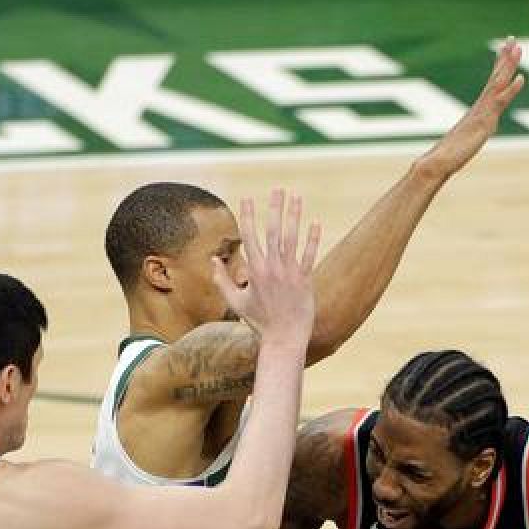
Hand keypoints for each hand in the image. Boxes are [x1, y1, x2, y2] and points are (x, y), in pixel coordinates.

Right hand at [211, 189, 321, 345]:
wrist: (283, 339)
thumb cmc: (259, 322)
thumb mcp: (235, 302)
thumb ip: (222, 280)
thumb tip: (212, 259)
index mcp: (254, 271)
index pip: (249, 236)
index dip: (247, 215)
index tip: (246, 197)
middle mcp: (272, 268)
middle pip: (272, 231)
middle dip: (274, 208)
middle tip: (277, 189)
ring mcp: (289, 273)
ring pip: (291, 238)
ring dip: (294, 216)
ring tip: (296, 197)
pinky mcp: (305, 280)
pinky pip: (309, 255)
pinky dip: (313, 239)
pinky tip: (315, 222)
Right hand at [414, 38, 523, 181]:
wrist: (438, 163)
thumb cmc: (448, 156)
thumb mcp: (465, 143)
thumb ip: (470, 137)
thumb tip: (469, 139)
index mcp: (478, 110)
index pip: (491, 83)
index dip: (499, 66)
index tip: (505, 50)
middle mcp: (480, 107)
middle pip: (495, 77)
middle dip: (505, 57)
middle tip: (512, 38)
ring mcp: (482, 112)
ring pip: (498, 83)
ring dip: (508, 65)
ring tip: (517, 46)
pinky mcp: (484, 121)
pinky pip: (500, 102)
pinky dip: (511, 89)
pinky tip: (522, 78)